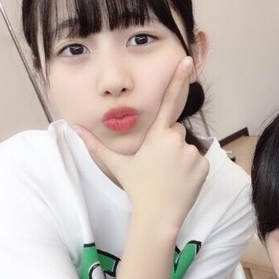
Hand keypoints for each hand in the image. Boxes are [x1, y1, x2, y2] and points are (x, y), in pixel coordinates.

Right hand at [75, 56, 208, 222]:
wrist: (158, 216)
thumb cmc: (137, 189)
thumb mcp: (117, 165)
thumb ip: (96, 144)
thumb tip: (74, 128)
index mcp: (156, 136)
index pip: (168, 102)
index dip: (177, 80)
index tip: (187, 61)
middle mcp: (176, 140)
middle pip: (175, 131)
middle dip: (169, 143)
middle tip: (160, 165)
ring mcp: (192, 153)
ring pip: (187, 147)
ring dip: (180, 157)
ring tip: (169, 176)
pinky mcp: (204, 166)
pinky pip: (199, 161)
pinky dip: (192, 169)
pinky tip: (181, 181)